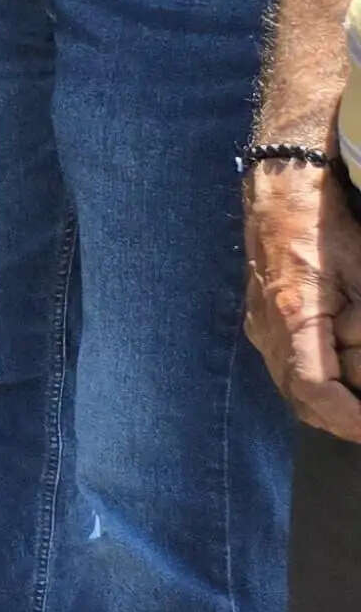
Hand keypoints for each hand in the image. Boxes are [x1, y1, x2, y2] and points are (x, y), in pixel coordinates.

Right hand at [248, 163, 360, 444]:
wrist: (279, 192)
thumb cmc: (326, 227)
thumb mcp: (360, 274)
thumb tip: (360, 373)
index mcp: (293, 316)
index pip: (315, 390)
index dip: (348, 418)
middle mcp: (267, 330)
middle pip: (302, 400)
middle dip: (343, 418)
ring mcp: (260, 328)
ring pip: (294, 389)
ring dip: (332, 405)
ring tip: (356, 404)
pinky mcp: (263, 322)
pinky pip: (290, 369)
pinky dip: (320, 385)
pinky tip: (343, 379)